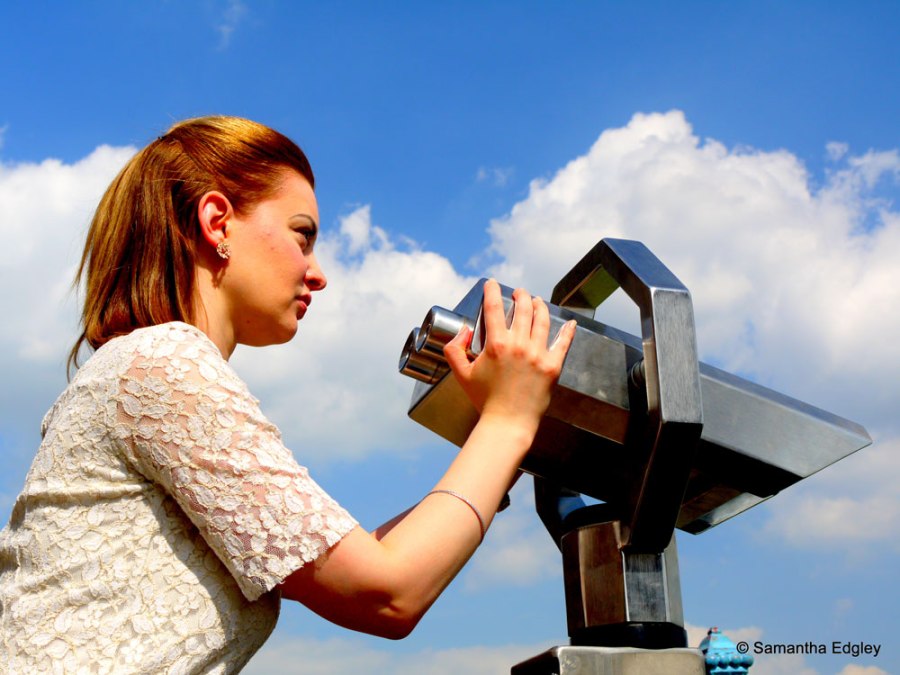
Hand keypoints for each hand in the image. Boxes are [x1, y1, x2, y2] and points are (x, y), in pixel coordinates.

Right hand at [443, 279, 574, 432]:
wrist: (507, 423)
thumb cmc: (485, 401)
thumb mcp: (461, 375)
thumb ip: (455, 350)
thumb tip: (462, 332)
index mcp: (497, 345)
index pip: (494, 308)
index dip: (492, 291)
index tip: (493, 284)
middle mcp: (519, 345)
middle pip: (522, 309)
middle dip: (520, 296)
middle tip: (519, 292)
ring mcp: (538, 355)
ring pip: (542, 320)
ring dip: (539, 306)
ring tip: (537, 301)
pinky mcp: (552, 366)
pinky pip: (563, 343)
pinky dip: (568, 331)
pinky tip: (570, 323)